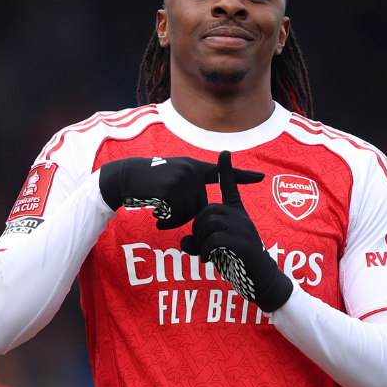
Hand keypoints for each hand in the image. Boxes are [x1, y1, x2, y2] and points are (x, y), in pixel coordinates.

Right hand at [99, 155, 263, 229]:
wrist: (124, 177)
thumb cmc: (147, 183)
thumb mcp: (171, 179)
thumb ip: (188, 188)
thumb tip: (202, 210)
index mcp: (193, 167)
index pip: (221, 173)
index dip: (242, 176)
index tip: (262, 177)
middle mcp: (191, 170)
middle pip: (201, 206)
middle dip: (185, 215)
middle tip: (166, 210)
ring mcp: (181, 179)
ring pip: (189, 213)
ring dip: (174, 218)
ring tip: (159, 208)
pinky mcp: (171, 189)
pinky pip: (176, 215)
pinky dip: (166, 218)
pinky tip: (155, 208)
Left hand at [180, 151, 293, 312]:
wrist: (262, 281)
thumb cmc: (239, 264)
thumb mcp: (215, 250)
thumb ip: (198, 243)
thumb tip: (183, 241)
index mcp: (237, 214)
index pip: (231, 187)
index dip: (226, 170)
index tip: (224, 153)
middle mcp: (241, 217)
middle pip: (207, 211)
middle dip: (197, 229)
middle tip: (201, 246)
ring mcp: (243, 228)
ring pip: (209, 224)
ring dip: (201, 241)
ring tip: (207, 254)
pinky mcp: (242, 242)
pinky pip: (213, 239)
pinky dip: (206, 251)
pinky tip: (209, 261)